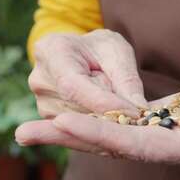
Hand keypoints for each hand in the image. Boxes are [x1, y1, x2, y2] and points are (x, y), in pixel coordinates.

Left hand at [16, 81, 179, 169]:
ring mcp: (156, 131)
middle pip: (106, 142)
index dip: (98, 134)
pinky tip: (70, 109)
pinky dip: (95, 114)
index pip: (130, 144)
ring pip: (108, 130)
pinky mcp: (158, 117)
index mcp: (176, 148)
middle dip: (66, 137)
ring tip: (32, 124)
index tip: (63, 121)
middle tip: (22, 132)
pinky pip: (121, 117)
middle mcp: (159, 144)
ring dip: (71, 127)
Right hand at [29, 29, 146, 118]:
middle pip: (79, 108)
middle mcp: (40, 79)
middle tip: (134, 106)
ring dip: (105, 116)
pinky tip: (104, 109)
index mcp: (52, 51)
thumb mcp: (118, 52)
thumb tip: (139, 109)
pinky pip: (80, 130)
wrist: (82, 54)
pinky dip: (98, 123)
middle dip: (110, 110)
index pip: (74, 85)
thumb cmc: (100, 49)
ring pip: (82, 123)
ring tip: (113, 98)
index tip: (133, 113)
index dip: (103, 103)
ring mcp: (42, 102)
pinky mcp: (50, 119)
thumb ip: (127, 79)